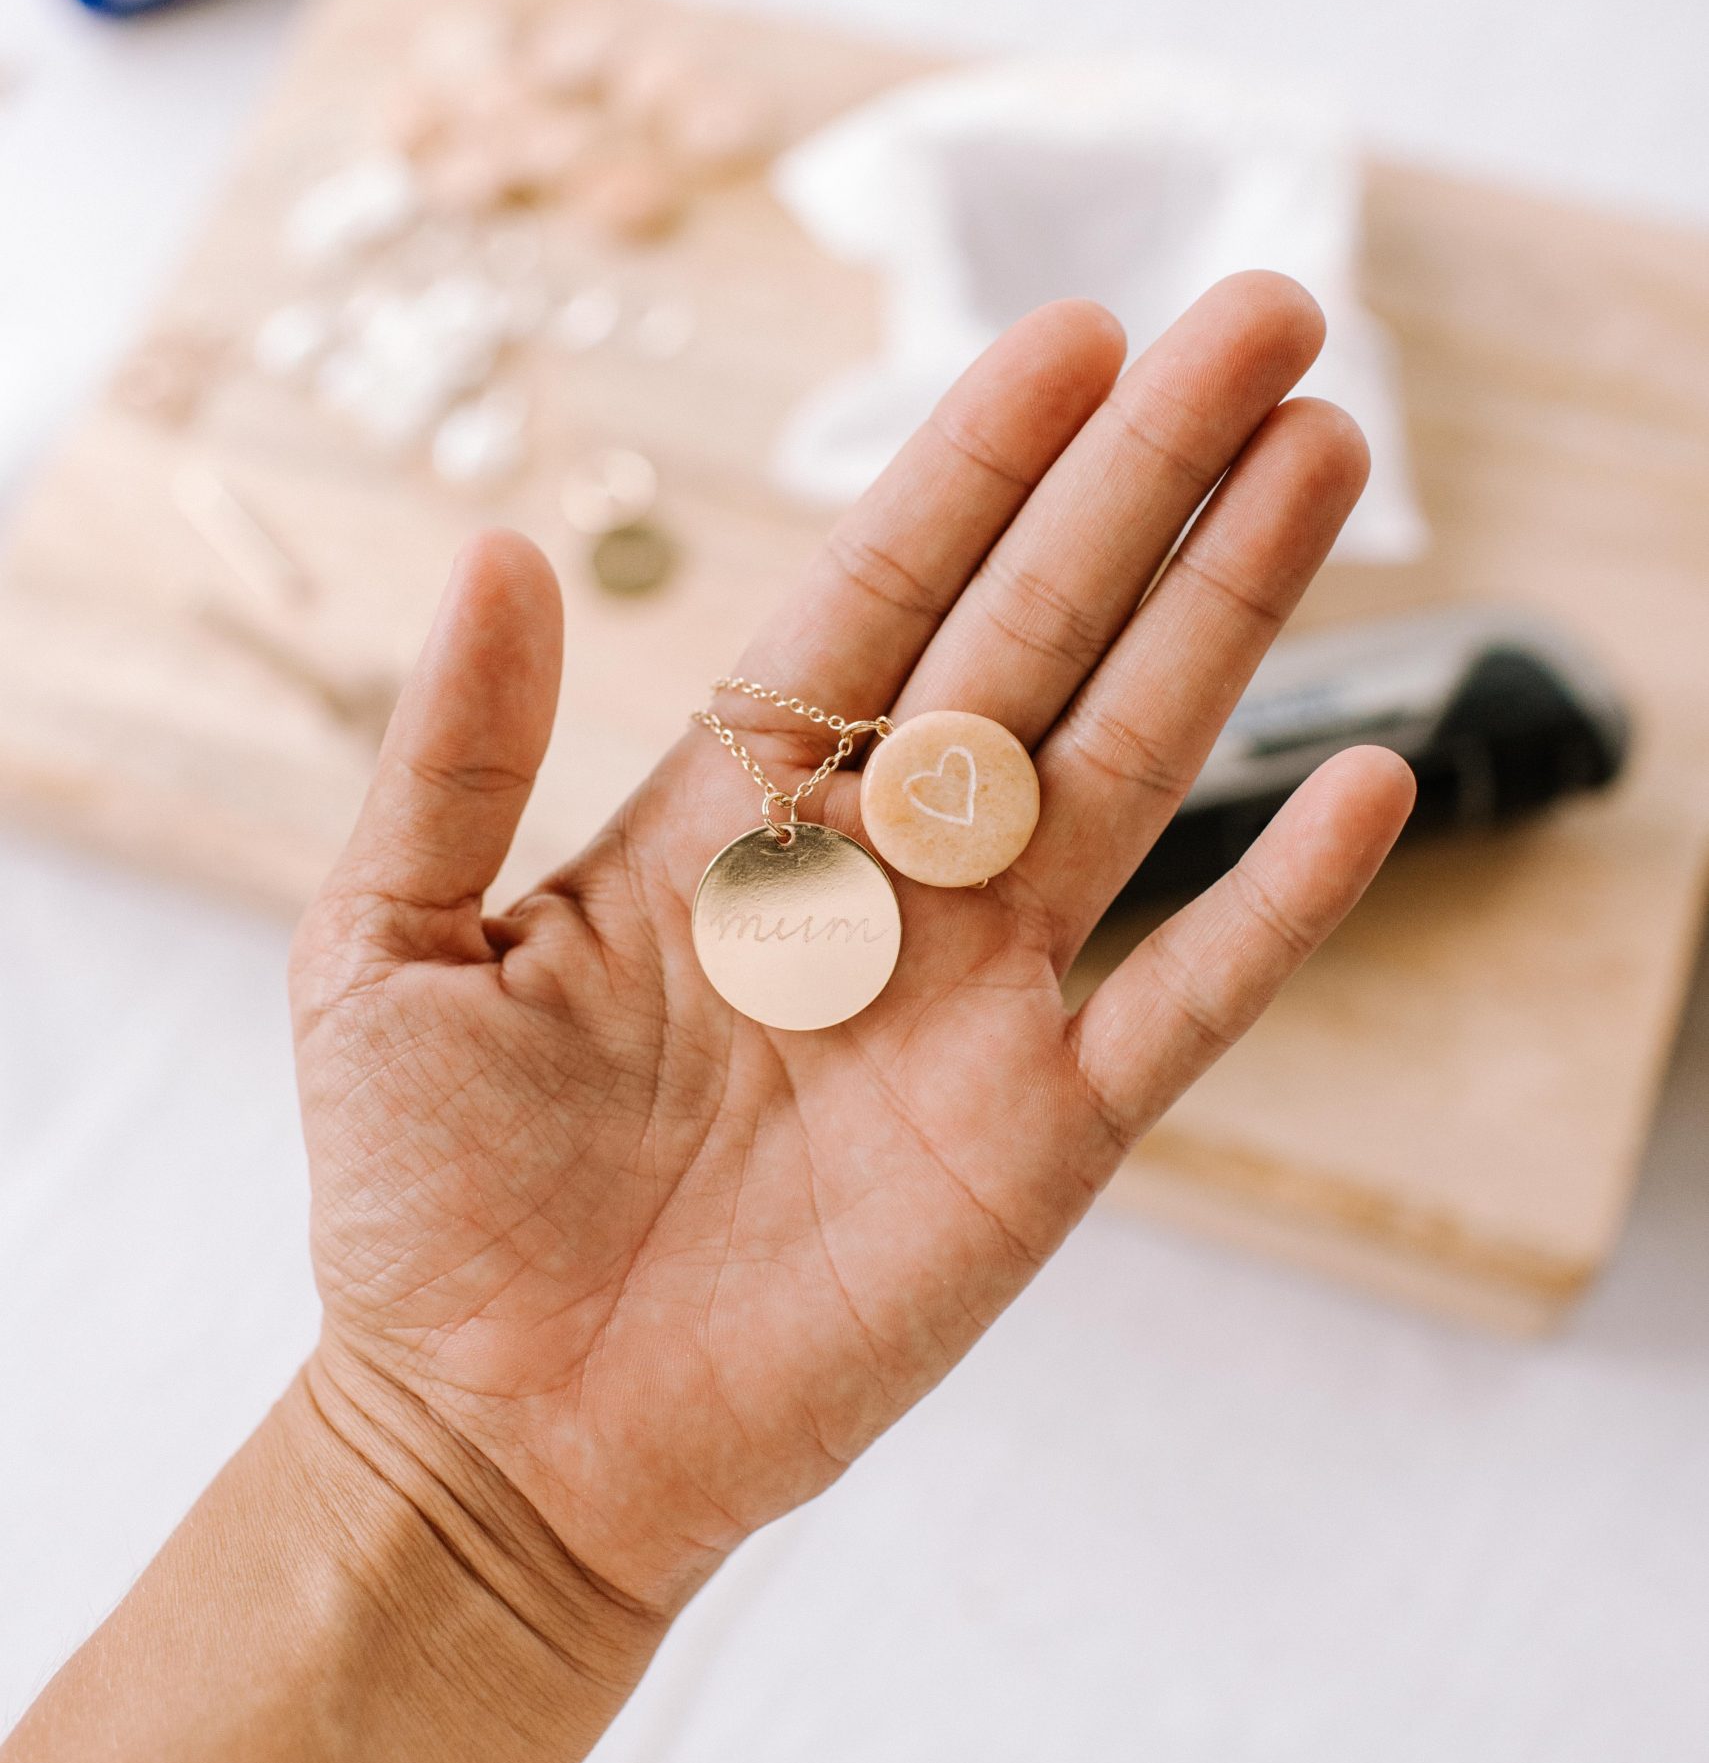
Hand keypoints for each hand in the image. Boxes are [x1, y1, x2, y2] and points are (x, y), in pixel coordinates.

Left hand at [293, 282, 1413, 1621]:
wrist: (499, 1439)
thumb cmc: (425, 1203)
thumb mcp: (383, 948)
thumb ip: (451, 754)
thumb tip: (497, 544)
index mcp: (732, 815)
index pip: (880, 598)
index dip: (976, 467)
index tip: (1070, 335)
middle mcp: (877, 877)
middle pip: (1039, 640)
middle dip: (1149, 480)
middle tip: (1265, 323)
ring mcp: (974, 999)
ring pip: (1132, 768)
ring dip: (1231, 615)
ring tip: (1322, 457)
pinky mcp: (1038, 1137)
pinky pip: (1184, 1005)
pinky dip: (1281, 909)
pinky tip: (1366, 784)